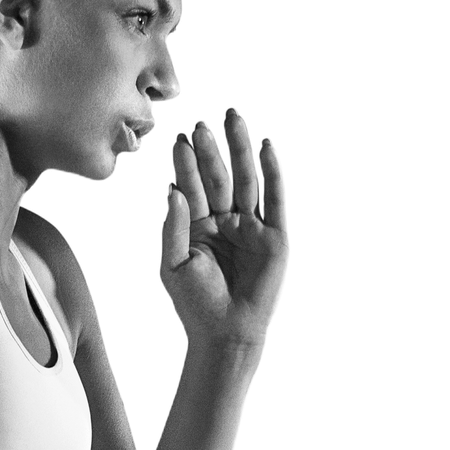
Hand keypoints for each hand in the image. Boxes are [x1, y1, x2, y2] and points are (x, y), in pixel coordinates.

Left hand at [158, 106, 291, 355]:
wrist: (225, 333)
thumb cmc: (195, 304)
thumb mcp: (173, 264)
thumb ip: (173, 226)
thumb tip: (174, 188)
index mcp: (199, 225)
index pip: (192, 186)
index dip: (187, 162)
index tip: (179, 137)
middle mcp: (226, 220)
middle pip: (219, 176)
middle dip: (212, 148)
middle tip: (202, 121)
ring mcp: (252, 226)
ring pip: (246, 180)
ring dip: (240, 148)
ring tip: (233, 116)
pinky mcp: (276, 236)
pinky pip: (275, 198)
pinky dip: (273, 171)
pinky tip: (267, 145)